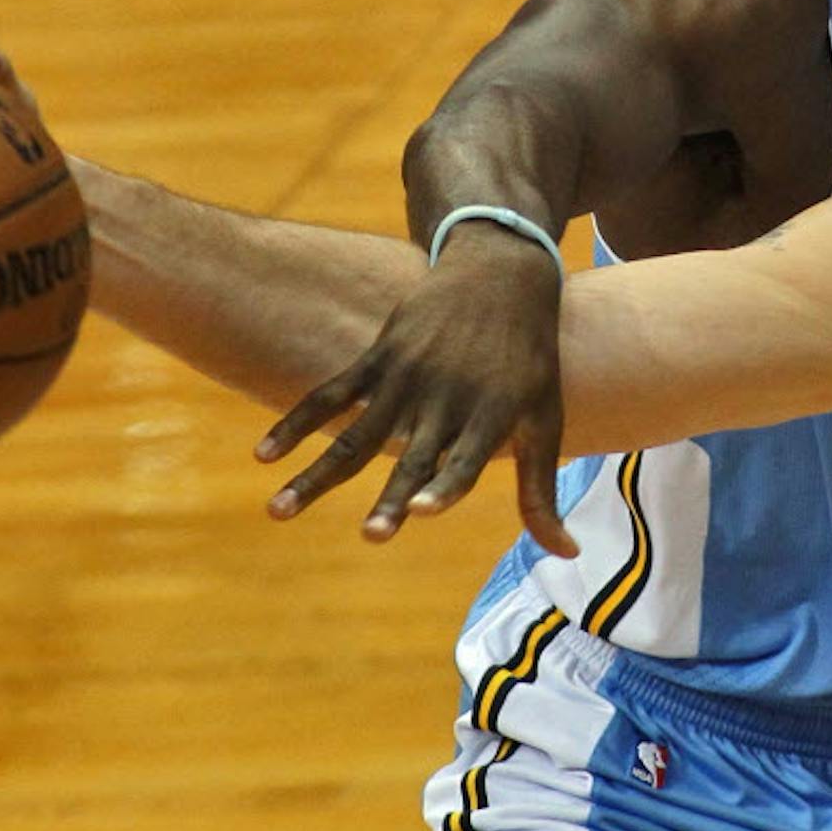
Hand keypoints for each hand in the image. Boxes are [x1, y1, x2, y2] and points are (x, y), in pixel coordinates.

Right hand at [255, 223, 573, 555]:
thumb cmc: (530, 362)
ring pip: (355, 435)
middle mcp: (447, 398)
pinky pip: (330, 395)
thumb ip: (542, 493)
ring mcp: (407, 376)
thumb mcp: (546, 421)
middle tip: (371, 536)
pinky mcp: (379, 357)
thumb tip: (567, 554)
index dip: (446, 484)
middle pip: (412, 457)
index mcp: (491, 415)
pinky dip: (294, 423)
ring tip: (278, 511)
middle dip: (391, 497)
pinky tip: (264, 455)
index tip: (423, 510)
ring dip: (315, 476)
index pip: (467, 459)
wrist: (502, 276)